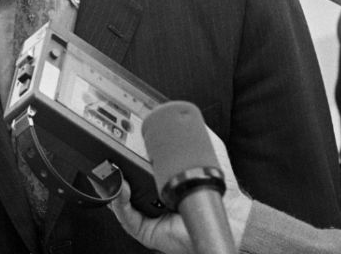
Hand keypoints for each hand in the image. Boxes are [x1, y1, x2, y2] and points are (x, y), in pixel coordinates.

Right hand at [109, 127, 251, 253]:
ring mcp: (146, 211)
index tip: (116, 137)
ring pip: (120, 198)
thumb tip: (180, 113)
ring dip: (113, 183)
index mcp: (160, 176)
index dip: (123, 152)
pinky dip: (120, 203)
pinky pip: (126, 217)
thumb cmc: (220, 187)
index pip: (135, 163)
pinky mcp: (145, 228)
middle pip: (123, 179)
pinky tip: (123, 189)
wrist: (230, 213)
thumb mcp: (205, 148)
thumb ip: (192, 131)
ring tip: (116, 171)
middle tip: (110, 154)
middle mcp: (151, 193)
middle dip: (112, 167)